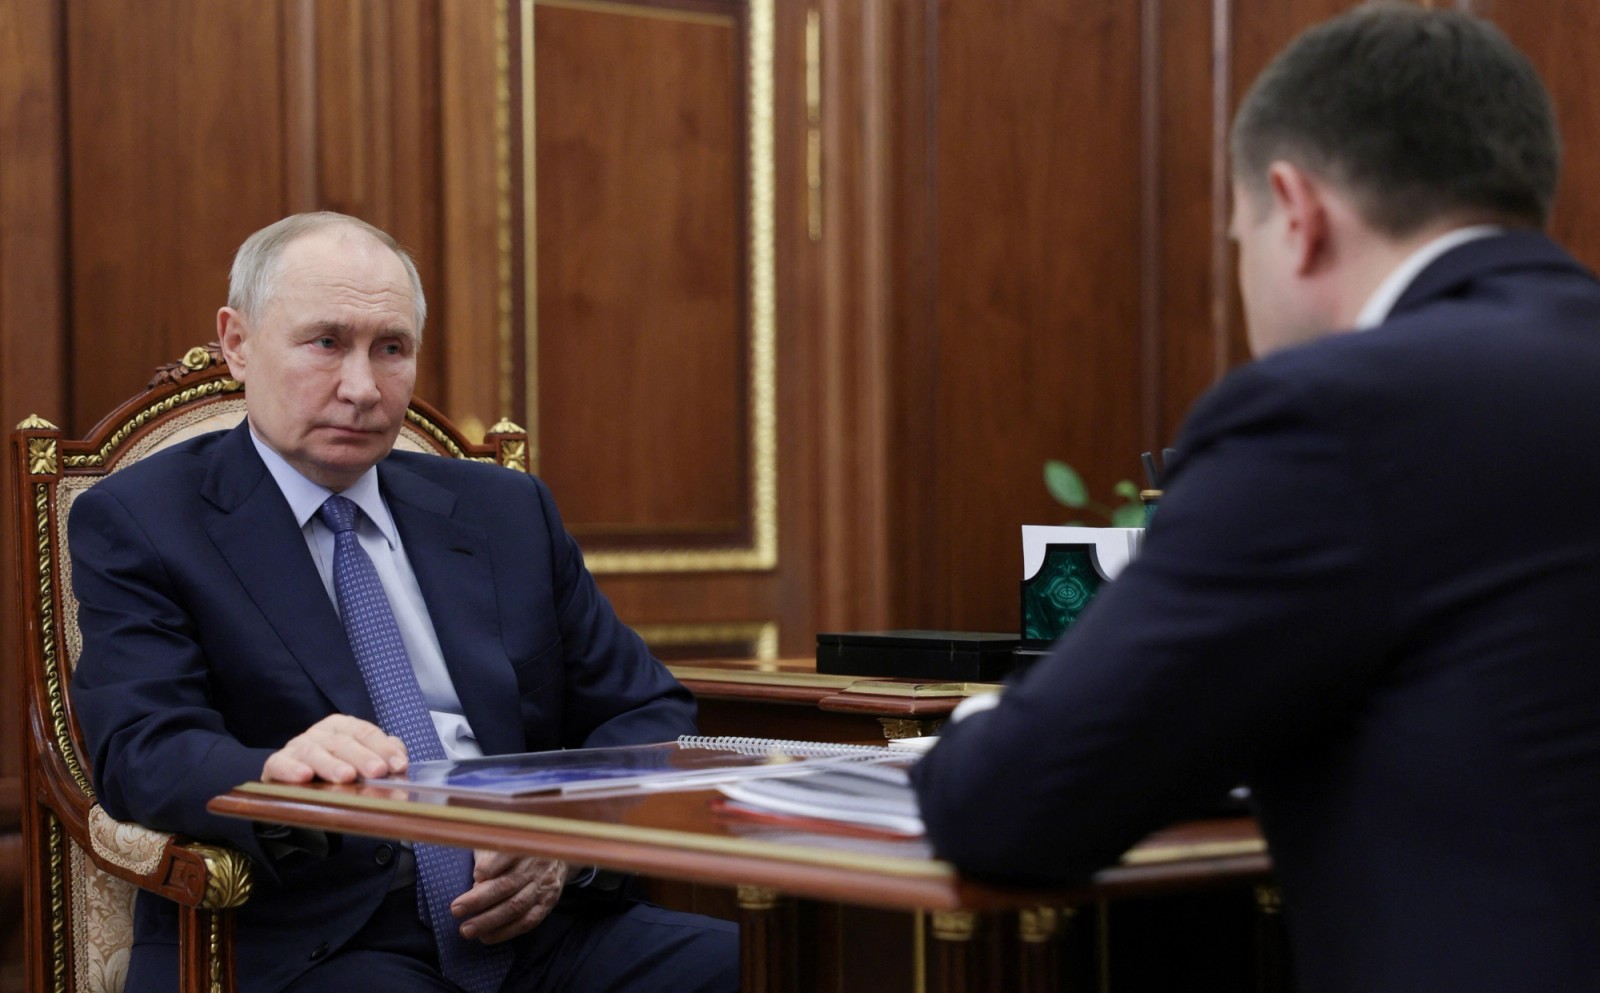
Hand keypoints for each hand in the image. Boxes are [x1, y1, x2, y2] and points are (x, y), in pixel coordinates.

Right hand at [261, 714, 407, 783]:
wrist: (298, 790)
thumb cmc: (335, 772)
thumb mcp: (360, 762)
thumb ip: (382, 756)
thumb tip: (400, 759)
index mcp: (342, 727)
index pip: (365, 733)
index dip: (384, 748)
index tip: (400, 765)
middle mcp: (320, 733)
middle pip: (343, 742)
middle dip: (363, 756)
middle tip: (378, 771)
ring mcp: (297, 747)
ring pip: (314, 752)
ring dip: (331, 764)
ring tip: (346, 776)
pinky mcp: (275, 764)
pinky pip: (280, 764)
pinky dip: (291, 770)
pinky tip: (304, 776)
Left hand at [452, 852, 568, 943]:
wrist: (557, 853)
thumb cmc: (517, 849)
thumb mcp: (502, 840)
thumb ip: (488, 856)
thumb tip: (476, 881)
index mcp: (523, 845)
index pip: (507, 855)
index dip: (491, 866)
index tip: (476, 875)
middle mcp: (536, 865)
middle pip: (507, 884)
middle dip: (479, 900)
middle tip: (456, 910)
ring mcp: (543, 886)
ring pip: (516, 906)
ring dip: (489, 921)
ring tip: (467, 930)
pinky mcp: (548, 903)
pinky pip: (527, 921)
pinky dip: (506, 932)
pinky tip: (488, 937)